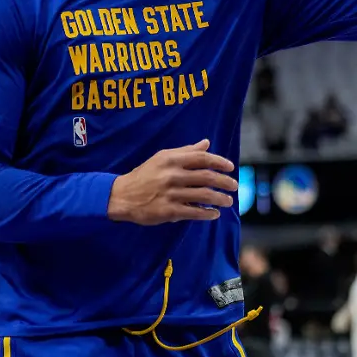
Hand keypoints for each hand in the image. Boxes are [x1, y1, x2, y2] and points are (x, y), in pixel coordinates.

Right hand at [107, 139, 237, 224]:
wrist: (122, 196)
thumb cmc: (144, 175)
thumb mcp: (162, 158)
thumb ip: (185, 151)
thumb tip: (206, 143)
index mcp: (171, 160)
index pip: (202, 158)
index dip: (219, 162)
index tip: (231, 167)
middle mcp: (172, 175)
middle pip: (206, 177)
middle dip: (224, 181)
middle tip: (234, 186)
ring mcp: (170, 194)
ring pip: (203, 196)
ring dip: (219, 198)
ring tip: (228, 201)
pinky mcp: (168, 211)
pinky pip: (194, 212)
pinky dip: (207, 213)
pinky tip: (214, 214)